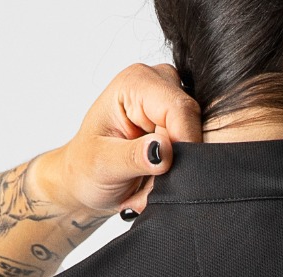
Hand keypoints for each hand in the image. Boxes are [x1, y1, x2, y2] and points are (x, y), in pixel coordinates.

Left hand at [43, 63, 202, 216]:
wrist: (86, 180)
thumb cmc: (86, 167)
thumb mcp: (103, 164)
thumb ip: (133, 157)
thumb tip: (163, 151)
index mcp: (135, 83)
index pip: (180, 109)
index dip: (184, 144)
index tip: (170, 174)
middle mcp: (159, 85)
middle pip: (193, 124)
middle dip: (177, 163)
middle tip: (149, 188)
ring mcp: (172, 104)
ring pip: (196, 143)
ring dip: (176, 173)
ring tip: (148, 187)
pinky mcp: (181, 125)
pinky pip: (195, 153)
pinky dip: (178, 174)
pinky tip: (157, 180)